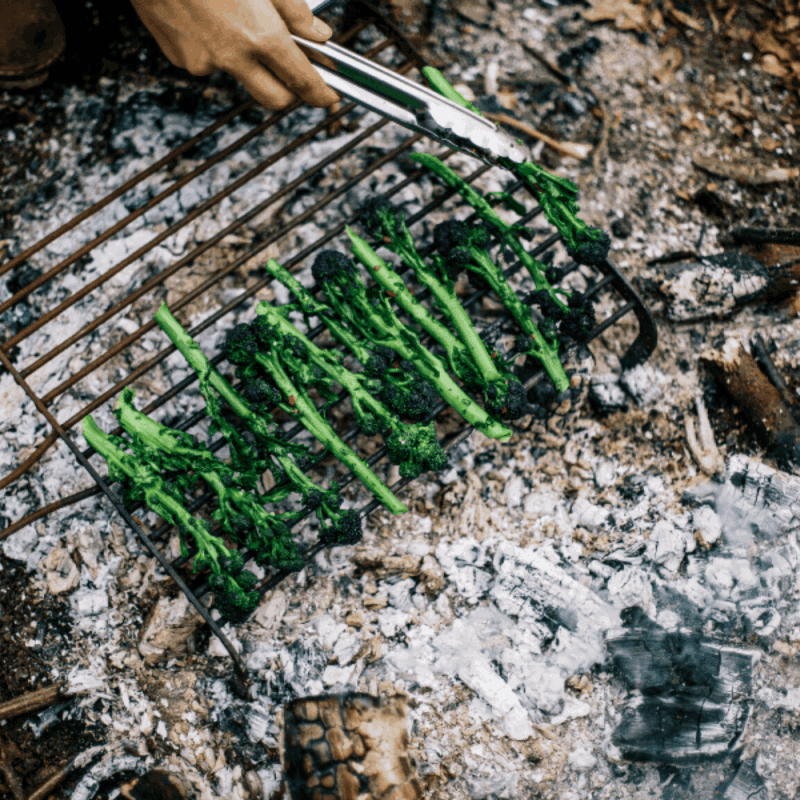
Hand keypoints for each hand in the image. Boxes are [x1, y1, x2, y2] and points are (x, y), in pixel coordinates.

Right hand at [129, 0, 340, 109]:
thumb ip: (294, 12)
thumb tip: (317, 34)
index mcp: (259, 35)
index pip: (301, 81)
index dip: (319, 93)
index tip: (328, 97)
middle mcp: (233, 56)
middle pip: (274, 100)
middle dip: (289, 93)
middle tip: (294, 75)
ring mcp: (204, 61)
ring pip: (239, 79)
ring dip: (247, 64)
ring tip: (235, 22)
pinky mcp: (180, 59)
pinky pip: (207, 63)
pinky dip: (214, 50)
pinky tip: (206, 19)